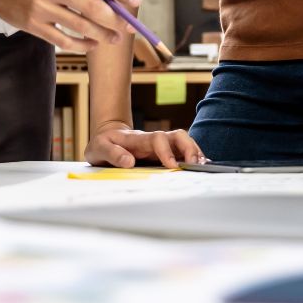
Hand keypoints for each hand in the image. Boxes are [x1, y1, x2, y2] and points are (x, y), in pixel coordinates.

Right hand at [0, 0, 141, 51]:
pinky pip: (63, 39)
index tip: (135, 1)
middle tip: (129, 27)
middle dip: (116, 20)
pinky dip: (81, 44)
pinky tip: (91, 44)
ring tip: (114, 39)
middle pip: (93, 7)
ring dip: (102, 35)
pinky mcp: (32, 24)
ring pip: (81, 26)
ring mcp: (40, 7)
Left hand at [85, 123, 203, 168]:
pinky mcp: (164, 153)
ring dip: (194, 152)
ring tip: (202, 166)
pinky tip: (199, 166)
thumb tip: (129, 162)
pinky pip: (182, 152)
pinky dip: (192, 157)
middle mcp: (154, 140)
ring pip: (184, 142)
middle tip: (194, 165)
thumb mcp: (99, 148)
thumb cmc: (103, 144)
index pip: (158, 139)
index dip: (167, 151)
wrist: (106, 138)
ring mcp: (160, 146)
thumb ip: (113, 154)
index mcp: (139, 139)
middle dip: (189, 148)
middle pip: (178, 136)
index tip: (173, 166)